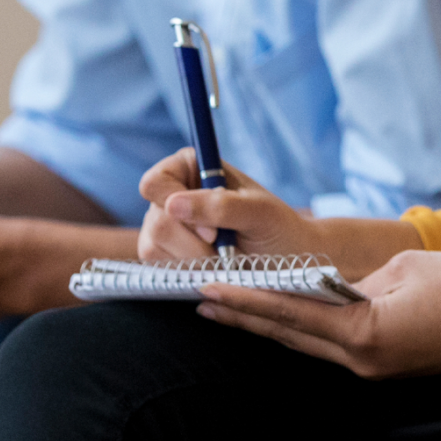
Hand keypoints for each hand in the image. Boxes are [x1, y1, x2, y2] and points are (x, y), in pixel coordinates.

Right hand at [135, 152, 321, 262]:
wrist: (287, 261)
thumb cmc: (277, 229)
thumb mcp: (260, 212)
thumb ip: (221, 205)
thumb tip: (172, 204)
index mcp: (190, 167)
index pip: (155, 183)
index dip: (176, 208)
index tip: (212, 232)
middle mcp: (172, 194)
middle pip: (156, 222)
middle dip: (194, 245)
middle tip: (227, 251)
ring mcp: (164, 226)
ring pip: (153, 248)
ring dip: (194, 262)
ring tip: (224, 258)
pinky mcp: (164, 255)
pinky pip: (159, 268)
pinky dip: (189, 273)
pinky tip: (212, 268)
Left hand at [192, 248, 440, 377]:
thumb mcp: (405, 269)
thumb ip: (359, 279)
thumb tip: (336, 288)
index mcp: (364, 333)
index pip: (293, 312)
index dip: (248, 299)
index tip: (211, 288)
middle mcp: (361, 359)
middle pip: (290, 335)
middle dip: (244, 317)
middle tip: (202, 300)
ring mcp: (372, 367)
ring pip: (307, 343)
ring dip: (269, 324)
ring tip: (230, 309)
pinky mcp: (383, 364)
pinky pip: (332, 345)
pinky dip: (303, 329)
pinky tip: (286, 317)